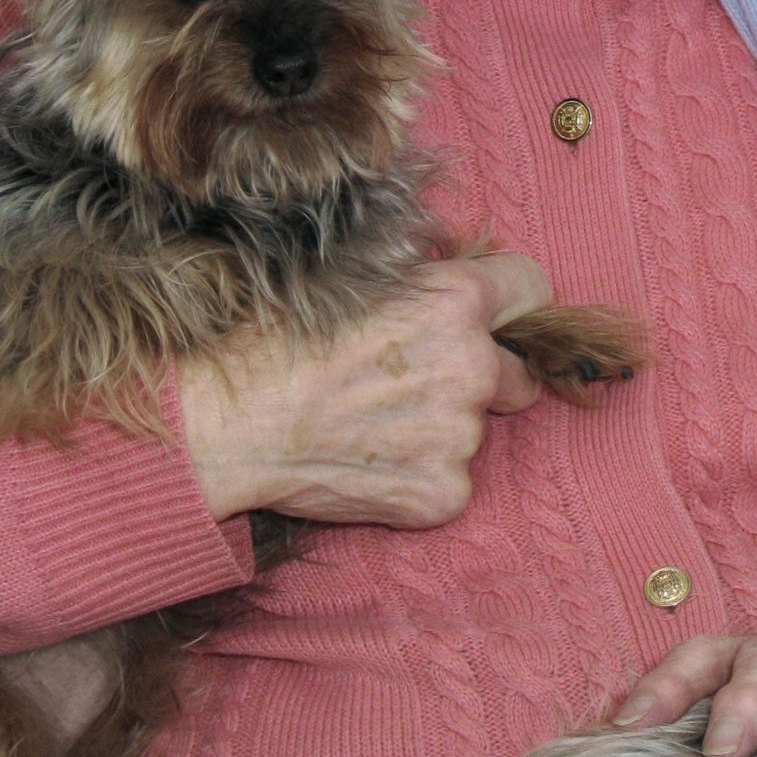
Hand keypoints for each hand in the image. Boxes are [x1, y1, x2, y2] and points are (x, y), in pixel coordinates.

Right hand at [175, 252, 551, 528]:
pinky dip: (416, 476)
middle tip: (408, 382)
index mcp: (457, 301)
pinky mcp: (441, 494)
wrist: (224, 425)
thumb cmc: (271, 340)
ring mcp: (460, 436)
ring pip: (473, 429)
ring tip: (367, 423)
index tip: (490, 318)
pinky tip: (364, 462)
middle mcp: (472, 366)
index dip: (508, 302)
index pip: (532, 287)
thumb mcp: (350, 276)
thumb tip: (451, 262)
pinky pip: (450, 481)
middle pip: (514, 372)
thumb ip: (420, 276)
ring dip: (437, 428)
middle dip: (477, 376)